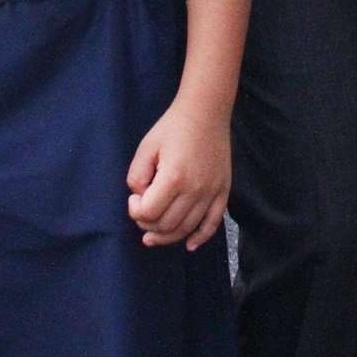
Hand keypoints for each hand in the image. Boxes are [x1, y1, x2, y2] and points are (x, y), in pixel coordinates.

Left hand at [127, 97, 230, 250]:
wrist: (206, 112)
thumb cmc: (172, 128)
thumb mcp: (146, 147)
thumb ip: (137, 176)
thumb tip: (141, 199)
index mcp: (173, 177)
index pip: (149, 212)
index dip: (135, 210)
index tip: (134, 198)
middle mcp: (195, 189)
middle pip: (167, 225)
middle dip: (148, 224)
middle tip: (142, 211)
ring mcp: (212, 192)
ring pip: (187, 228)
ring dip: (167, 236)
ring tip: (152, 234)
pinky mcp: (223, 191)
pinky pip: (213, 223)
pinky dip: (201, 237)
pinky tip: (189, 245)